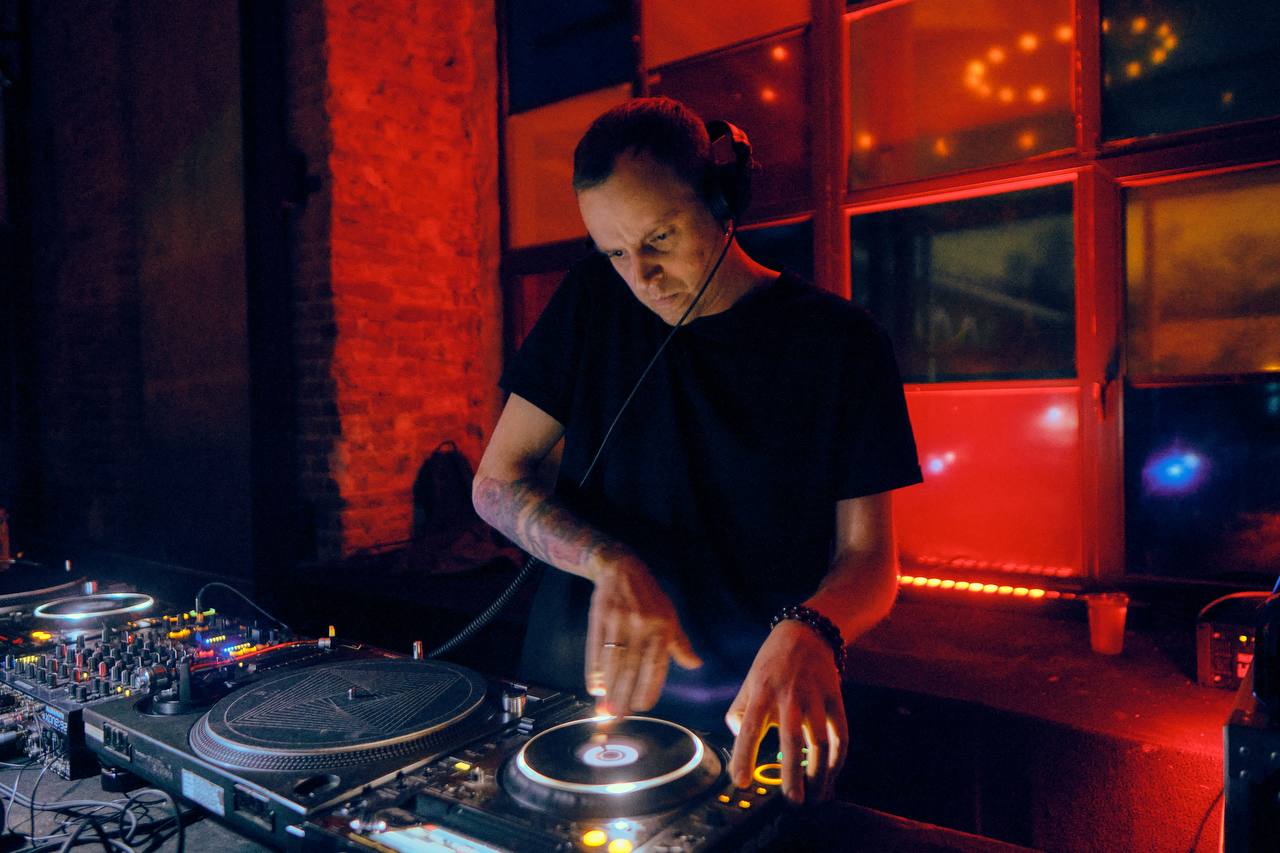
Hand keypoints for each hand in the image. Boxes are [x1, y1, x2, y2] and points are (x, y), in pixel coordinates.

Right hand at [585, 555, 701, 714]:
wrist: (622, 568)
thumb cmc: (649, 598)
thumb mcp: (669, 617)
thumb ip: (680, 644)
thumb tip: (696, 664)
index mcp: (662, 628)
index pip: (656, 666)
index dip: (649, 688)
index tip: (642, 707)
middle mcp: (642, 626)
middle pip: (632, 668)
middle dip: (624, 695)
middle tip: (619, 716)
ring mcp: (620, 621)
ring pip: (613, 662)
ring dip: (609, 688)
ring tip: (605, 708)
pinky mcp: (601, 617)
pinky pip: (596, 649)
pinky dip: (595, 671)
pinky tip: (594, 687)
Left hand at [725, 620, 847, 803]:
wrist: (806, 635)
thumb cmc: (771, 665)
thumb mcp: (748, 683)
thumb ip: (738, 712)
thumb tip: (740, 738)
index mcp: (761, 693)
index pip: (749, 728)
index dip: (743, 756)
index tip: (740, 782)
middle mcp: (788, 696)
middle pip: (791, 739)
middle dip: (792, 775)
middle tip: (792, 801)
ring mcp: (814, 697)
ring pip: (820, 742)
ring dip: (819, 773)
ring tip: (815, 796)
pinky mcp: (835, 699)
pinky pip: (840, 735)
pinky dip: (838, 759)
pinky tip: (831, 776)